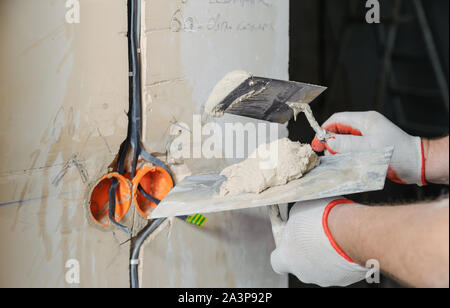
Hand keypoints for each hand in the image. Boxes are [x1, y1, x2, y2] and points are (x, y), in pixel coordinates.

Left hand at [270, 198, 366, 286]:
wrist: (349, 231)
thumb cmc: (320, 220)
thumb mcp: (297, 211)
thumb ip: (294, 222)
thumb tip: (298, 220)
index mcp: (287, 258)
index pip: (277, 262)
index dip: (284, 251)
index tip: (290, 241)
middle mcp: (304, 273)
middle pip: (302, 264)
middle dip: (309, 250)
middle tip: (317, 233)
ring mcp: (327, 278)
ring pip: (323, 266)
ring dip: (327, 254)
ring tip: (335, 235)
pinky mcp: (346, 279)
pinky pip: (342, 267)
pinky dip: (343, 257)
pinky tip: (347, 242)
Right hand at [311, 111, 426, 185]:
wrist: (417, 164)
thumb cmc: (398, 154)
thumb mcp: (369, 147)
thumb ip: (347, 144)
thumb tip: (329, 141)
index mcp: (365, 120)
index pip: (337, 119)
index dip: (325, 130)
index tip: (318, 143)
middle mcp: (366, 126)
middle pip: (339, 129)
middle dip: (331, 141)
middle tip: (328, 155)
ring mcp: (368, 136)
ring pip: (345, 140)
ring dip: (339, 150)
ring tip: (339, 160)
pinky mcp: (371, 146)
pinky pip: (352, 148)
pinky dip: (347, 154)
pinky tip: (347, 162)